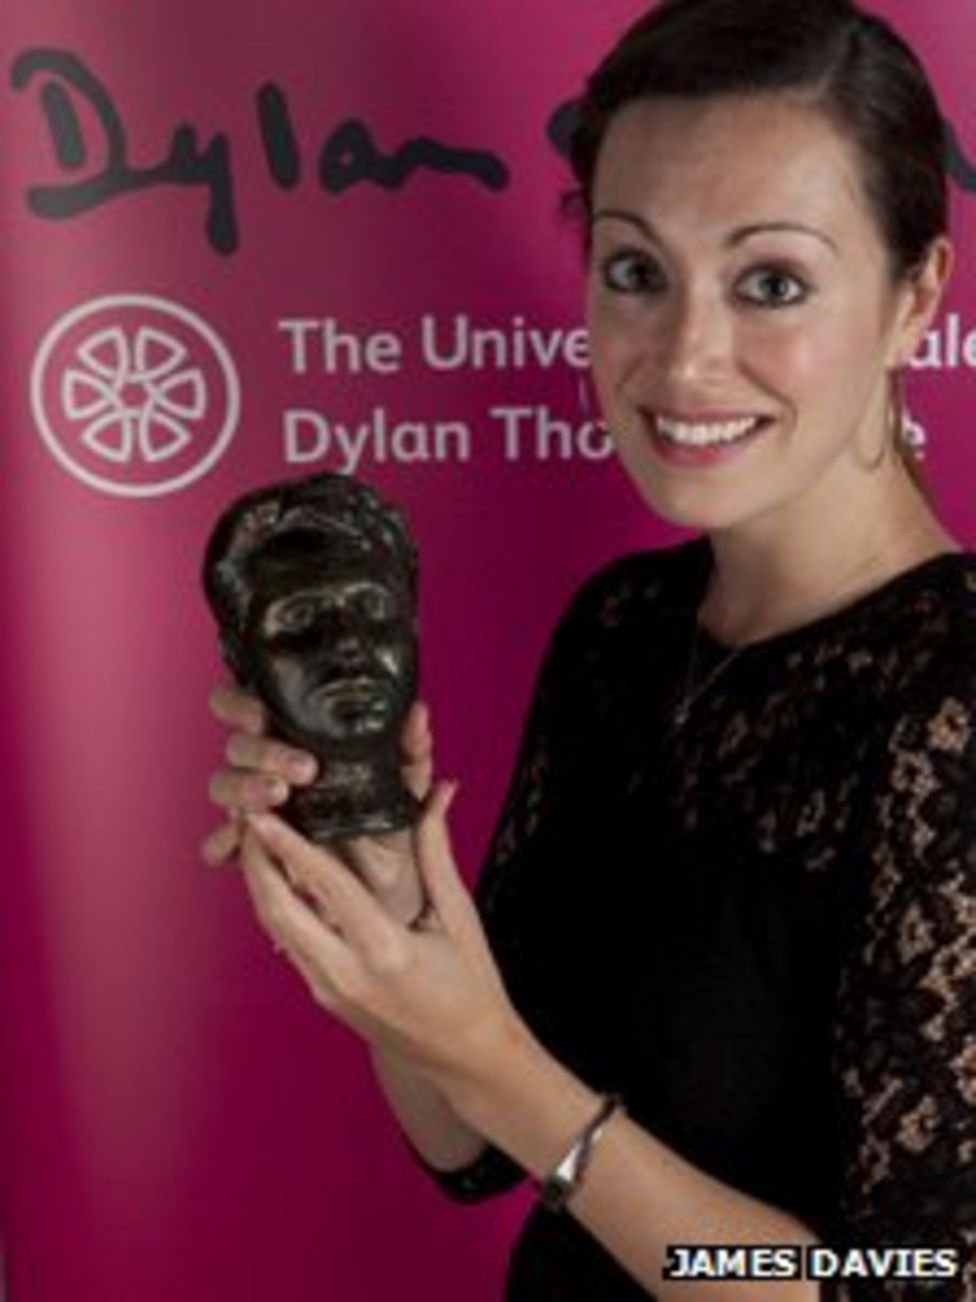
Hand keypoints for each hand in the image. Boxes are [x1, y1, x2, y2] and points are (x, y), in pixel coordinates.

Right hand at [202, 682, 433, 923]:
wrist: (388, 886)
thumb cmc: (392, 822)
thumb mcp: (406, 785)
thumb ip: (411, 750)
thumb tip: (418, 714)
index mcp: (296, 737)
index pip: (246, 701)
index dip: (241, 703)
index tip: (264, 714)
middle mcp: (267, 765)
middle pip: (237, 744)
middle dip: (262, 752)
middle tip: (301, 768)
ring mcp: (254, 804)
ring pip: (223, 784)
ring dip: (243, 788)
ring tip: (277, 797)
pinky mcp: (250, 844)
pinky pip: (218, 841)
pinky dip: (222, 842)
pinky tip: (234, 848)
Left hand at [239, 783, 523, 1090]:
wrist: (464, 1056)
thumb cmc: (470, 985)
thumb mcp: (458, 914)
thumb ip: (436, 851)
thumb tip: (439, 792)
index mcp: (385, 951)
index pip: (325, 886)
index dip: (289, 845)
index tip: (263, 814)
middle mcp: (346, 974)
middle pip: (276, 909)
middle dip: (255, 860)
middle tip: (247, 816)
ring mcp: (328, 989)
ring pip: (275, 926)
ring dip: (260, 881)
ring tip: (256, 839)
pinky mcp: (323, 996)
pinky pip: (289, 941)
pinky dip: (278, 905)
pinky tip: (280, 877)